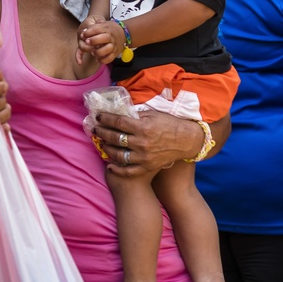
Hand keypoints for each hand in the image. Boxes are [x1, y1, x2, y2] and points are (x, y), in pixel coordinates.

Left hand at [78, 20, 122, 64]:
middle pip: (105, 38)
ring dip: (98, 52)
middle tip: (87, 42)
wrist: (124, 33)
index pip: (98, 29)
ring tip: (92, 53)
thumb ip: (93, 27)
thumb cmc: (109, 29)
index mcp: (106, 29)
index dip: (89, 32)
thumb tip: (84, 31)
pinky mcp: (115, 53)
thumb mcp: (102, 24)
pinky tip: (97, 59)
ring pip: (108, 49)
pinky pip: (110, 58)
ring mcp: (113, 45)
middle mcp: (111, 37)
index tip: (83, 34)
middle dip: (94, 40)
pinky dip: (103, 60)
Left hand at [91, 109, 212, 176]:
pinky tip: (109, 165)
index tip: (98, 116)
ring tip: (101, 143)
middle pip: (115, 138)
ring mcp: (144, 157)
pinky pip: (129, 171)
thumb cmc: (170, 124)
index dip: (105, 119)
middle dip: (102, 132)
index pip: (118, 122)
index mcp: (143, 127)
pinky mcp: (147, 166)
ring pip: (118, 155)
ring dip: (106, 149)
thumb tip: (120, 110)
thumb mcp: (154, 114)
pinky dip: (117, 169)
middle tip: (95, 129)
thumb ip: (136, 114)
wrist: (187, 141)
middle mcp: (141, 143)